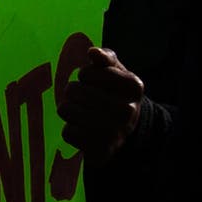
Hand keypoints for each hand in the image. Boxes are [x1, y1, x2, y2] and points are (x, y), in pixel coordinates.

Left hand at [54, 35, 146, 158]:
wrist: (128, 132)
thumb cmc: (116, 95)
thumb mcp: (117, 73)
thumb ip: (106, 58)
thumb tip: (93, 52)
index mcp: (134, 86)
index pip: (88, 72)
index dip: (84, 74)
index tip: (89, 79)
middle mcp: (127, 110)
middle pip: (73, 90)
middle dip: (73, 91)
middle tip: (81, 95)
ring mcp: (114, 131)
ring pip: (66, 110)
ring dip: (68, 109)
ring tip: (80, 111)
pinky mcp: (100, 149)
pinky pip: (67, 132)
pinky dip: (71, 130)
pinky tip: (83, 129)